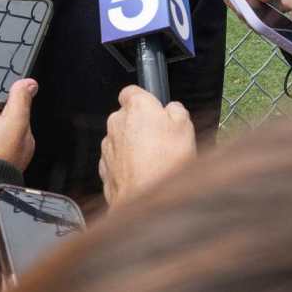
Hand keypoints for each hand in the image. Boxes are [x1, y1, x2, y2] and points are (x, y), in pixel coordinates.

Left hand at [98, 85, 195, 207]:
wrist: (149, 200)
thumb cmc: (166, 163)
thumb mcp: (186, 126)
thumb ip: (176, 110)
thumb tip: (173, 109)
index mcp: (136, 106)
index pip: (132, 91)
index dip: (145, 100)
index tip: (155, 109)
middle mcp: (117, 123)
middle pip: (127, 117)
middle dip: (141, 126)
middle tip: (162, 140)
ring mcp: (108, 147)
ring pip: (122, 141)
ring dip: (134, 148)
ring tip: (155, 162)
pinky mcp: (105, 169)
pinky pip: (117, 162)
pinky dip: (128, 167)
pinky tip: (144, 175)